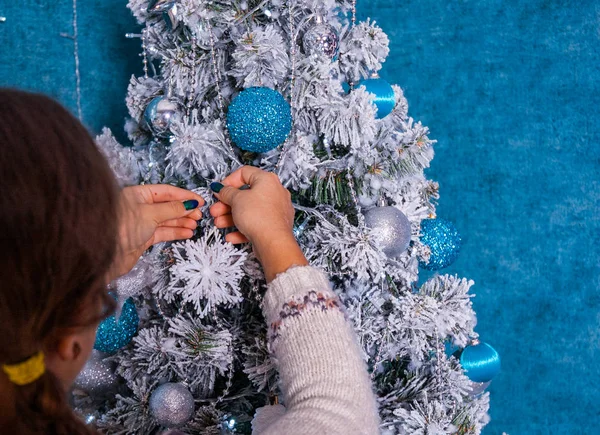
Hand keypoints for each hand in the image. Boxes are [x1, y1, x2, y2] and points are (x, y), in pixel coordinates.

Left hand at [109, 185, 203, 279]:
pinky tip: (187, 233)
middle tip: (199, 214)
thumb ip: (172, 209)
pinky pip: (164, 232)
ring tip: (195, 224)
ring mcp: (142, 223)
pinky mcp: (144, 238)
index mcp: (138, 194)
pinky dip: (176, 232)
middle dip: (184, 210)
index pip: (166, 192)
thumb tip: (189, 204)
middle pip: (168, 206)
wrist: (106, 253)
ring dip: (182, 222)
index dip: (184, 196)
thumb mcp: (150, 213)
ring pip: (167, 220)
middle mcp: (140, 207)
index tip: (199, 201)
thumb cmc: (123, 227)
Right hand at [209, 166, 306, 281]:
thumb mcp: (236, 200)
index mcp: (267, 180)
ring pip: (249, 211)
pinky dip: (242, 228)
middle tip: (215, 210)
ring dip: (231, 217)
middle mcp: (274, 192)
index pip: (245, 173)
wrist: (273, 243)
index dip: (229, 181)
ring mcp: (276, 210)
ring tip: (219, 224)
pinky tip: (231, 236)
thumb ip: (226, 192)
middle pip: (245, 195)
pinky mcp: (275, 226)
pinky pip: (256, 224)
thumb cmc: (259, 217)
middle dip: (227, 204)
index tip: (220, 190)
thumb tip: (222, 189)